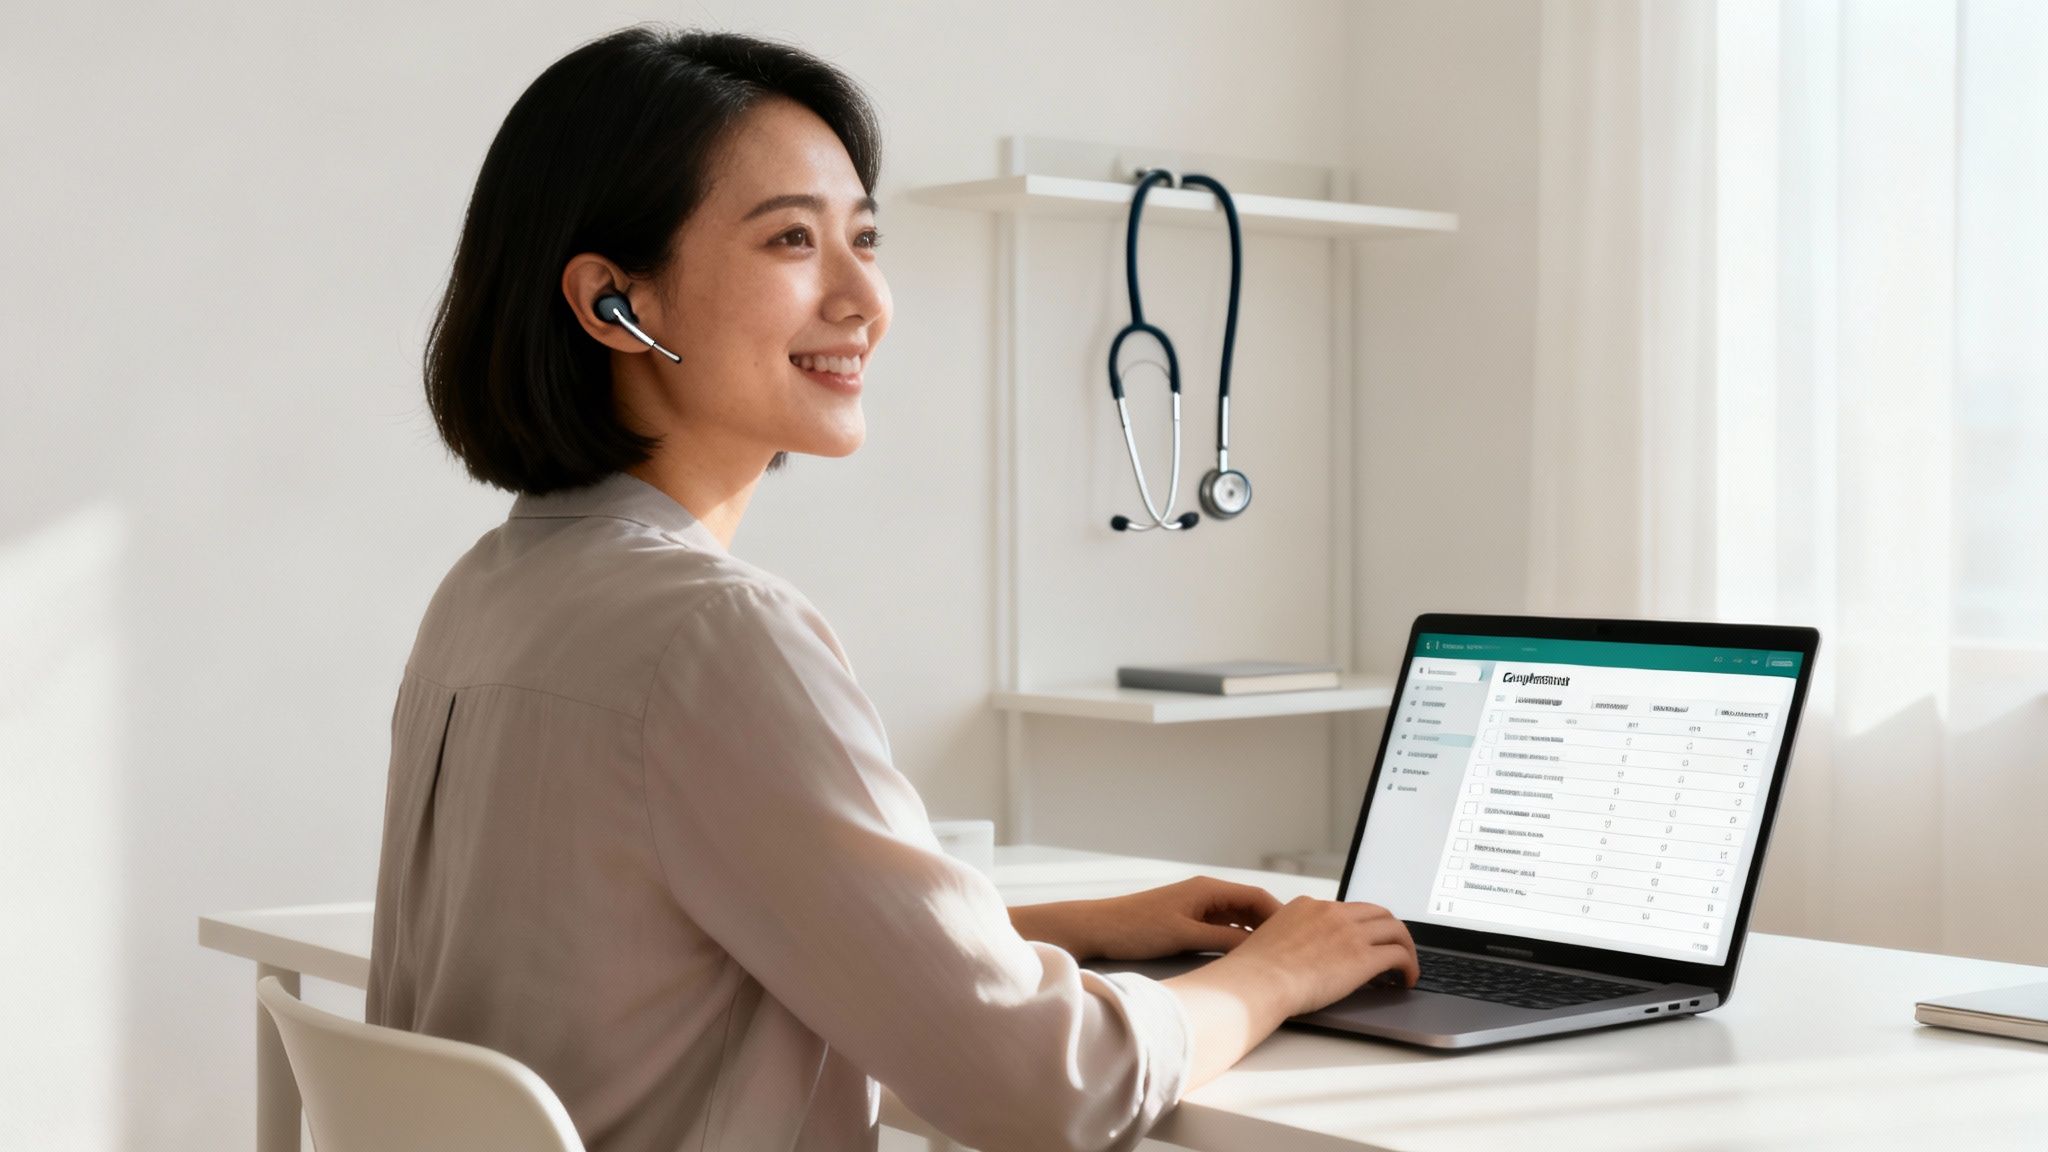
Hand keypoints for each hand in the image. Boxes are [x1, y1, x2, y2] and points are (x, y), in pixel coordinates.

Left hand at [1020, 877, 1282, 961]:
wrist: (1099, 928)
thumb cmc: (1136, 928)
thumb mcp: (1186, 936)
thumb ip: (1224, 940)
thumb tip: (1258, 947)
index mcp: (1208, 889)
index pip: (1257, 897)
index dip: (1280, 916)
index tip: (1298, 936)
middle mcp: (1205, 894)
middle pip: (1250, 908)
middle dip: (1271, 927)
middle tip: (1293, 950)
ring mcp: (1196, 907)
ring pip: (1237, 920)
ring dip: (1253, 935)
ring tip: (1274, 957)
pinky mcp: (1187, 920)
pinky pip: (1221, 928)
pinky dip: (1235, 940)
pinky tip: (1243, 957)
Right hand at [1211, 896, 1418, 1017]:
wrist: (1257, 981)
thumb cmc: (1255, 971)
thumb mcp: (1271, 940)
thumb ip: (1290, 939)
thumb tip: (1298, 956)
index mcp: (1308, 906)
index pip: (1347, 909)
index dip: (1361, 927)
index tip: (1365, 942)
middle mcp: (1332, 912)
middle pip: (1378, 912)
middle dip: (1390, 931)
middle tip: (1394, 950)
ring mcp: (1350, 932)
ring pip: (1396, 929)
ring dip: (1406, 948)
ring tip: (1406, 968)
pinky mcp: (1363, 957)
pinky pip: (1399, 955)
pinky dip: (1409, 966)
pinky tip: (1406, 981)